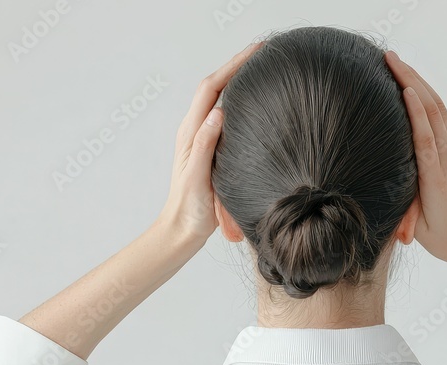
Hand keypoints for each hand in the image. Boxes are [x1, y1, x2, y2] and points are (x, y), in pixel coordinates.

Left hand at [156, 42, 262, 242]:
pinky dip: (239, 100)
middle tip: (264, 51)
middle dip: (237, 65)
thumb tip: (217, 113)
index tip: (256, 52)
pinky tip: (254, 101)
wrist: (182, 231)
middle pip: (215, 87)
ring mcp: (202, 139)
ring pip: (220, 99)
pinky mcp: (211, 149)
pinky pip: (226, 116)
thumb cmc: (189, 210)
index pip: (211, 89)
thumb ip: (204, 146)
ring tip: (262, 66)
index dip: (233, 66)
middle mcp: (195, 130)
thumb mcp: (197, 178)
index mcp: (190, 133)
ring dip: (237, 79)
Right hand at [385, 51, 446, 270]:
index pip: (425, 135)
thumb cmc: (446, 238)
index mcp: (437, 179)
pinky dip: (427, 99)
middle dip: (411, 79)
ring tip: (398, 62)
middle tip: (389, 57)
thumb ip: (406, 211)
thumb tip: (385, 198)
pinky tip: (413, 86)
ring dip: (418, 82)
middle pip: (431, 111)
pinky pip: (443, 118)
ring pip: (438, 109)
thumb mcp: (421, 229)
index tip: (400, 84)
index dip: (413, 109)